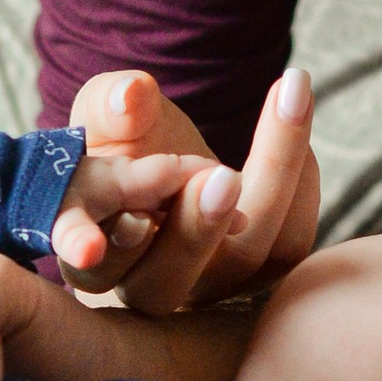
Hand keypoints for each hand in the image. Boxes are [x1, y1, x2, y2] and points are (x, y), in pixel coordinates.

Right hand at [66, 66, 320, 310]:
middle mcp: (144, 285)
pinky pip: (288, 243)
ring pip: (243, 261)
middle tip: (219, 175)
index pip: (81, 259)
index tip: (109, 229)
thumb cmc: (123, 142)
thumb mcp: (107, 114)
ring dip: (269, 184)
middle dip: (195, 231)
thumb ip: (112, 104)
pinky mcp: (259, 274)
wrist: (164, 161)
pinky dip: (301, 178)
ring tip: (286, 103)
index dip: (82, 244)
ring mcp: (207, 287)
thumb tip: (132, 93)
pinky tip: (295, 110)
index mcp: (90, 251)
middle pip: (165, 283)